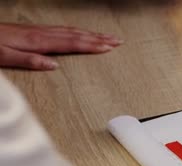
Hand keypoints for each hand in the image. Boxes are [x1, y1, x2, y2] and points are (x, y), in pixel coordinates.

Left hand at [0, 23, 121, 70]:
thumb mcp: (6, 58)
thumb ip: (30, 61)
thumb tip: (54, 65)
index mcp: (38, 42)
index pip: (71, 43)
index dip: (92, 45)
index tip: (109, 47)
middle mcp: (42, 34)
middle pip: (77, 35)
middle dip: (99, 38)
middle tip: (118, 41)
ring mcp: (40, 31)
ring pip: (72, 31)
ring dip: (91, 34)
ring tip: (107, 37)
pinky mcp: (35, 31)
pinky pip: (63, 30)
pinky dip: (77, 32)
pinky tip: (82, 34)